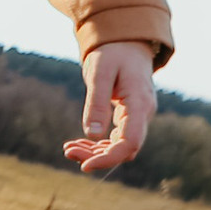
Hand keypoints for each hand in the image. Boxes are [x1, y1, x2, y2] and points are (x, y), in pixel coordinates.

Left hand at [63, 40, 156, 172]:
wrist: (127, 43)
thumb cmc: (113, 54)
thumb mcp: (99, 73)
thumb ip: (96, 102)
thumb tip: (92, 134)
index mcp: (140, 104)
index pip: (130, 142)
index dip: (109, 158)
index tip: (84, 166)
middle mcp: (143, 114)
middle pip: (124, 148)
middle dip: (96, 155)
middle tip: (68, 151)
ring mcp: (137, 116)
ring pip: (119, 146)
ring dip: (95, 151)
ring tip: (69, 148)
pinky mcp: (129, 117)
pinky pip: (116, 138)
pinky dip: (97, 144)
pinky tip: (77, 143)